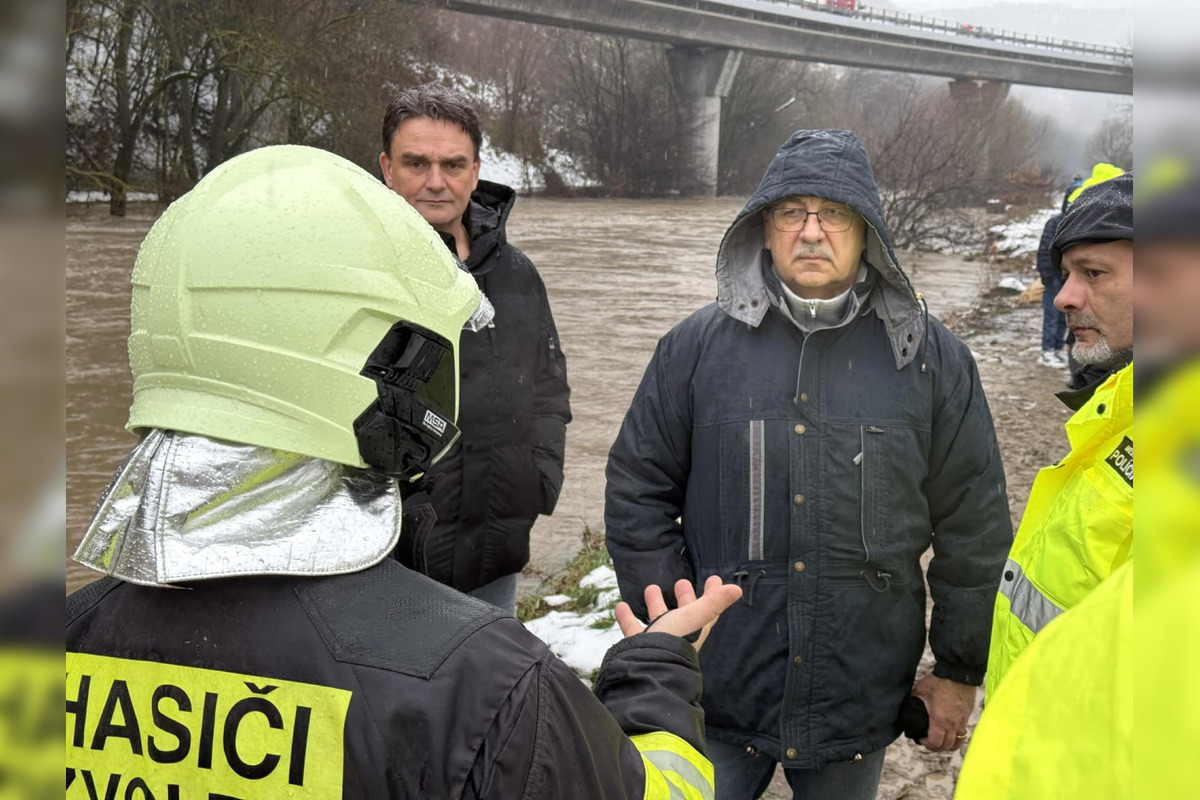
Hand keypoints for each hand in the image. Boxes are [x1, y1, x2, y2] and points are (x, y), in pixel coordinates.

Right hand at [614, 576, 742, 650]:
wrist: (645, 669)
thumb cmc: (672, 641)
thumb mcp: (692, 617)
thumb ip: (713, 603)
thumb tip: (737, 590)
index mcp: (694, 628)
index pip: (709, 609)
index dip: (713, 594)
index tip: (714, 578)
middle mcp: (678, 635)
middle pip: (684, 613)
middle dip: (684, 597)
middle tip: (682, 582)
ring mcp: (658, 641)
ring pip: (658, 619)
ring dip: (655, 603)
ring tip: (650, 588)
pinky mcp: (639, 646)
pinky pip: (633, 629)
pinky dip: (627, 618)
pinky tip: (621, 606)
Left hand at [912, 673, 976, 751]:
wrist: (958, 672)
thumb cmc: (939, 681)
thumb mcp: (920, 691)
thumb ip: (914, 702)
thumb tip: (908, 709)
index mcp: (940, 720)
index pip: (935, 743)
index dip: (926, 744)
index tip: (920, 739)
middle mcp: (953, 724)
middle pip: (947, 746)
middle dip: (936, 747)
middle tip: (928, 742)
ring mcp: (962, 721)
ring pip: (958, 742)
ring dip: (948, 744)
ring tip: (940, 740)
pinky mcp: (968, 715)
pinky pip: (963, 732)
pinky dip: (956, 736)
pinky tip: (949, 730)